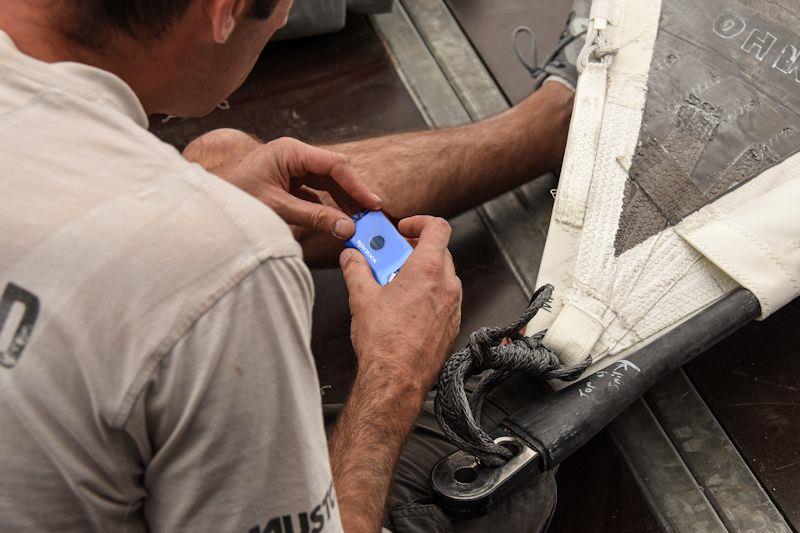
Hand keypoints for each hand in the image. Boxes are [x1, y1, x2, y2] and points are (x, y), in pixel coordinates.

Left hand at [211, 136, 381, 238]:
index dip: (357, 186)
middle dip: (353, 194)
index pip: (335, 165)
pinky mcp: (287, 183)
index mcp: (291, 152)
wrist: (206, 204)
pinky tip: (338, 221)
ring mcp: (291, 169)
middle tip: (370, 216)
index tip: (372, 205)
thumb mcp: (278, 209)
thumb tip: (347, 228)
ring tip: (358, 221)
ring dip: (342, 202)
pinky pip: (315, 193)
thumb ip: (315, 217)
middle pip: (334, 172)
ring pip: (327, 183)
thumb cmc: (234, 197)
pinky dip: (327, 207)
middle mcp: (294, 156)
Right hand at [340, 216, 461, 395]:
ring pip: (441, 276)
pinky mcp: (452, 325)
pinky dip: (426, 294)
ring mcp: (453, 306)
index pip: (438, 227)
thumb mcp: (361, 297)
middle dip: (412, 250)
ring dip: (419, 273)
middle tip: (388, 258)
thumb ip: (356, 269)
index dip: (420, 222)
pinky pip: (443, 299)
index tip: (403, 228)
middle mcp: (447, 285)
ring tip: (392, 285)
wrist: (396, 380)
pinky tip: (403, 308)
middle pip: (438, 251)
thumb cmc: (384, 342)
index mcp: (428, 270)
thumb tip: (351, 257)